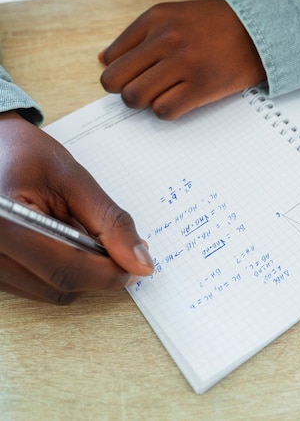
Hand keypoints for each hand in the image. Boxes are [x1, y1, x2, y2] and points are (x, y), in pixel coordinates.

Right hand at [0, 111, 153, 303]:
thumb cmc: (26, 154)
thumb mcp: (73, 178)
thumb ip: (108, 221)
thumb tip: (139, 260)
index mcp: (4, 224)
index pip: (66, 269)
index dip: (109, 272)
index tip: (139, 264)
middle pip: (60, 287)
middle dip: (99, 272)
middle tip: (122, 247)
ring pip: (50, 291)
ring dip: (80, 271)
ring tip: (86, 233)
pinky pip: (37, 285)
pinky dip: (61, 268)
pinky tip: (65, 240)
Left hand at [99, 0, 265, 119]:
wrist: (260, 30)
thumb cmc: (214, 26)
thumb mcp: (172, 15)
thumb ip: (137, 35)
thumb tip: (104, 60)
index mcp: (155, 18)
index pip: (111, 59)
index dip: (120, 72)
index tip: (136, 75)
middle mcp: (166, 38)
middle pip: (115, 81)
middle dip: (125, 90)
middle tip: (144, 88)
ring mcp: (184, 63)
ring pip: (134, 98)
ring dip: (143, 102)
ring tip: (162, 94)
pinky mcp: (202, 86)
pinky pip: (163, 111)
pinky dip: (166, 110)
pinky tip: (180, 99)